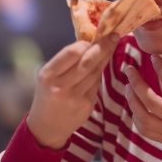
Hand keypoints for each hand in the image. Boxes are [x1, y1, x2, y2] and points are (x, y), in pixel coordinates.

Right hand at [26, 33, 118, 148]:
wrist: (47, 127)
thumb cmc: (47, 95)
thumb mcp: (48, 77)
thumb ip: (65, 62)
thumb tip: (88, 41)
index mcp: (48, 76)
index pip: (71, 53)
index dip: (85, 43)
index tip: (94, 36)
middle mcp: (61, 86)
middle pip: (87, 62)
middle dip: (103, 46)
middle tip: (113, 35)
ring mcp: (75, 97)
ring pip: (95, 72)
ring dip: (106, 56)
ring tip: (112, 44)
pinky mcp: (87, 104)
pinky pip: (97, 83)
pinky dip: (100, 71)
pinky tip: (104, 62)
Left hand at [125, 55, 161, 161]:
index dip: (161, 68)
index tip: (154, 57)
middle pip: (150, 99)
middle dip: (136, 82)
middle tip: (128, 69)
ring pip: (143, 116)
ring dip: (132, 100)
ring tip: (128, 87)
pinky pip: (145, 130)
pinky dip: (136, 118)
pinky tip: (134, 108)